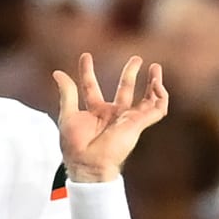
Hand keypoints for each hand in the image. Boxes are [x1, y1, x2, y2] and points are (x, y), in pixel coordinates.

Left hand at [51, 53, 169, 181]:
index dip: (87, 72)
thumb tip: (57, 72)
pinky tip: (157, 83)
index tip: (85, 56)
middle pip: (124, 89)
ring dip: (152, 82)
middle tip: (136, 58)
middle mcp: (113, 114)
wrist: (87, 162)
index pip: (91, 87)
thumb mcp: (68, 114)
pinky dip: (161, 96)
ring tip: (155, 67)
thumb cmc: (75, 144)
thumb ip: (67, 93)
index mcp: (94, 112)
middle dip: (130, 74)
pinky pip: (157, 109)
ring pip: (146, 98)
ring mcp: (127, 118)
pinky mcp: (138, 124)